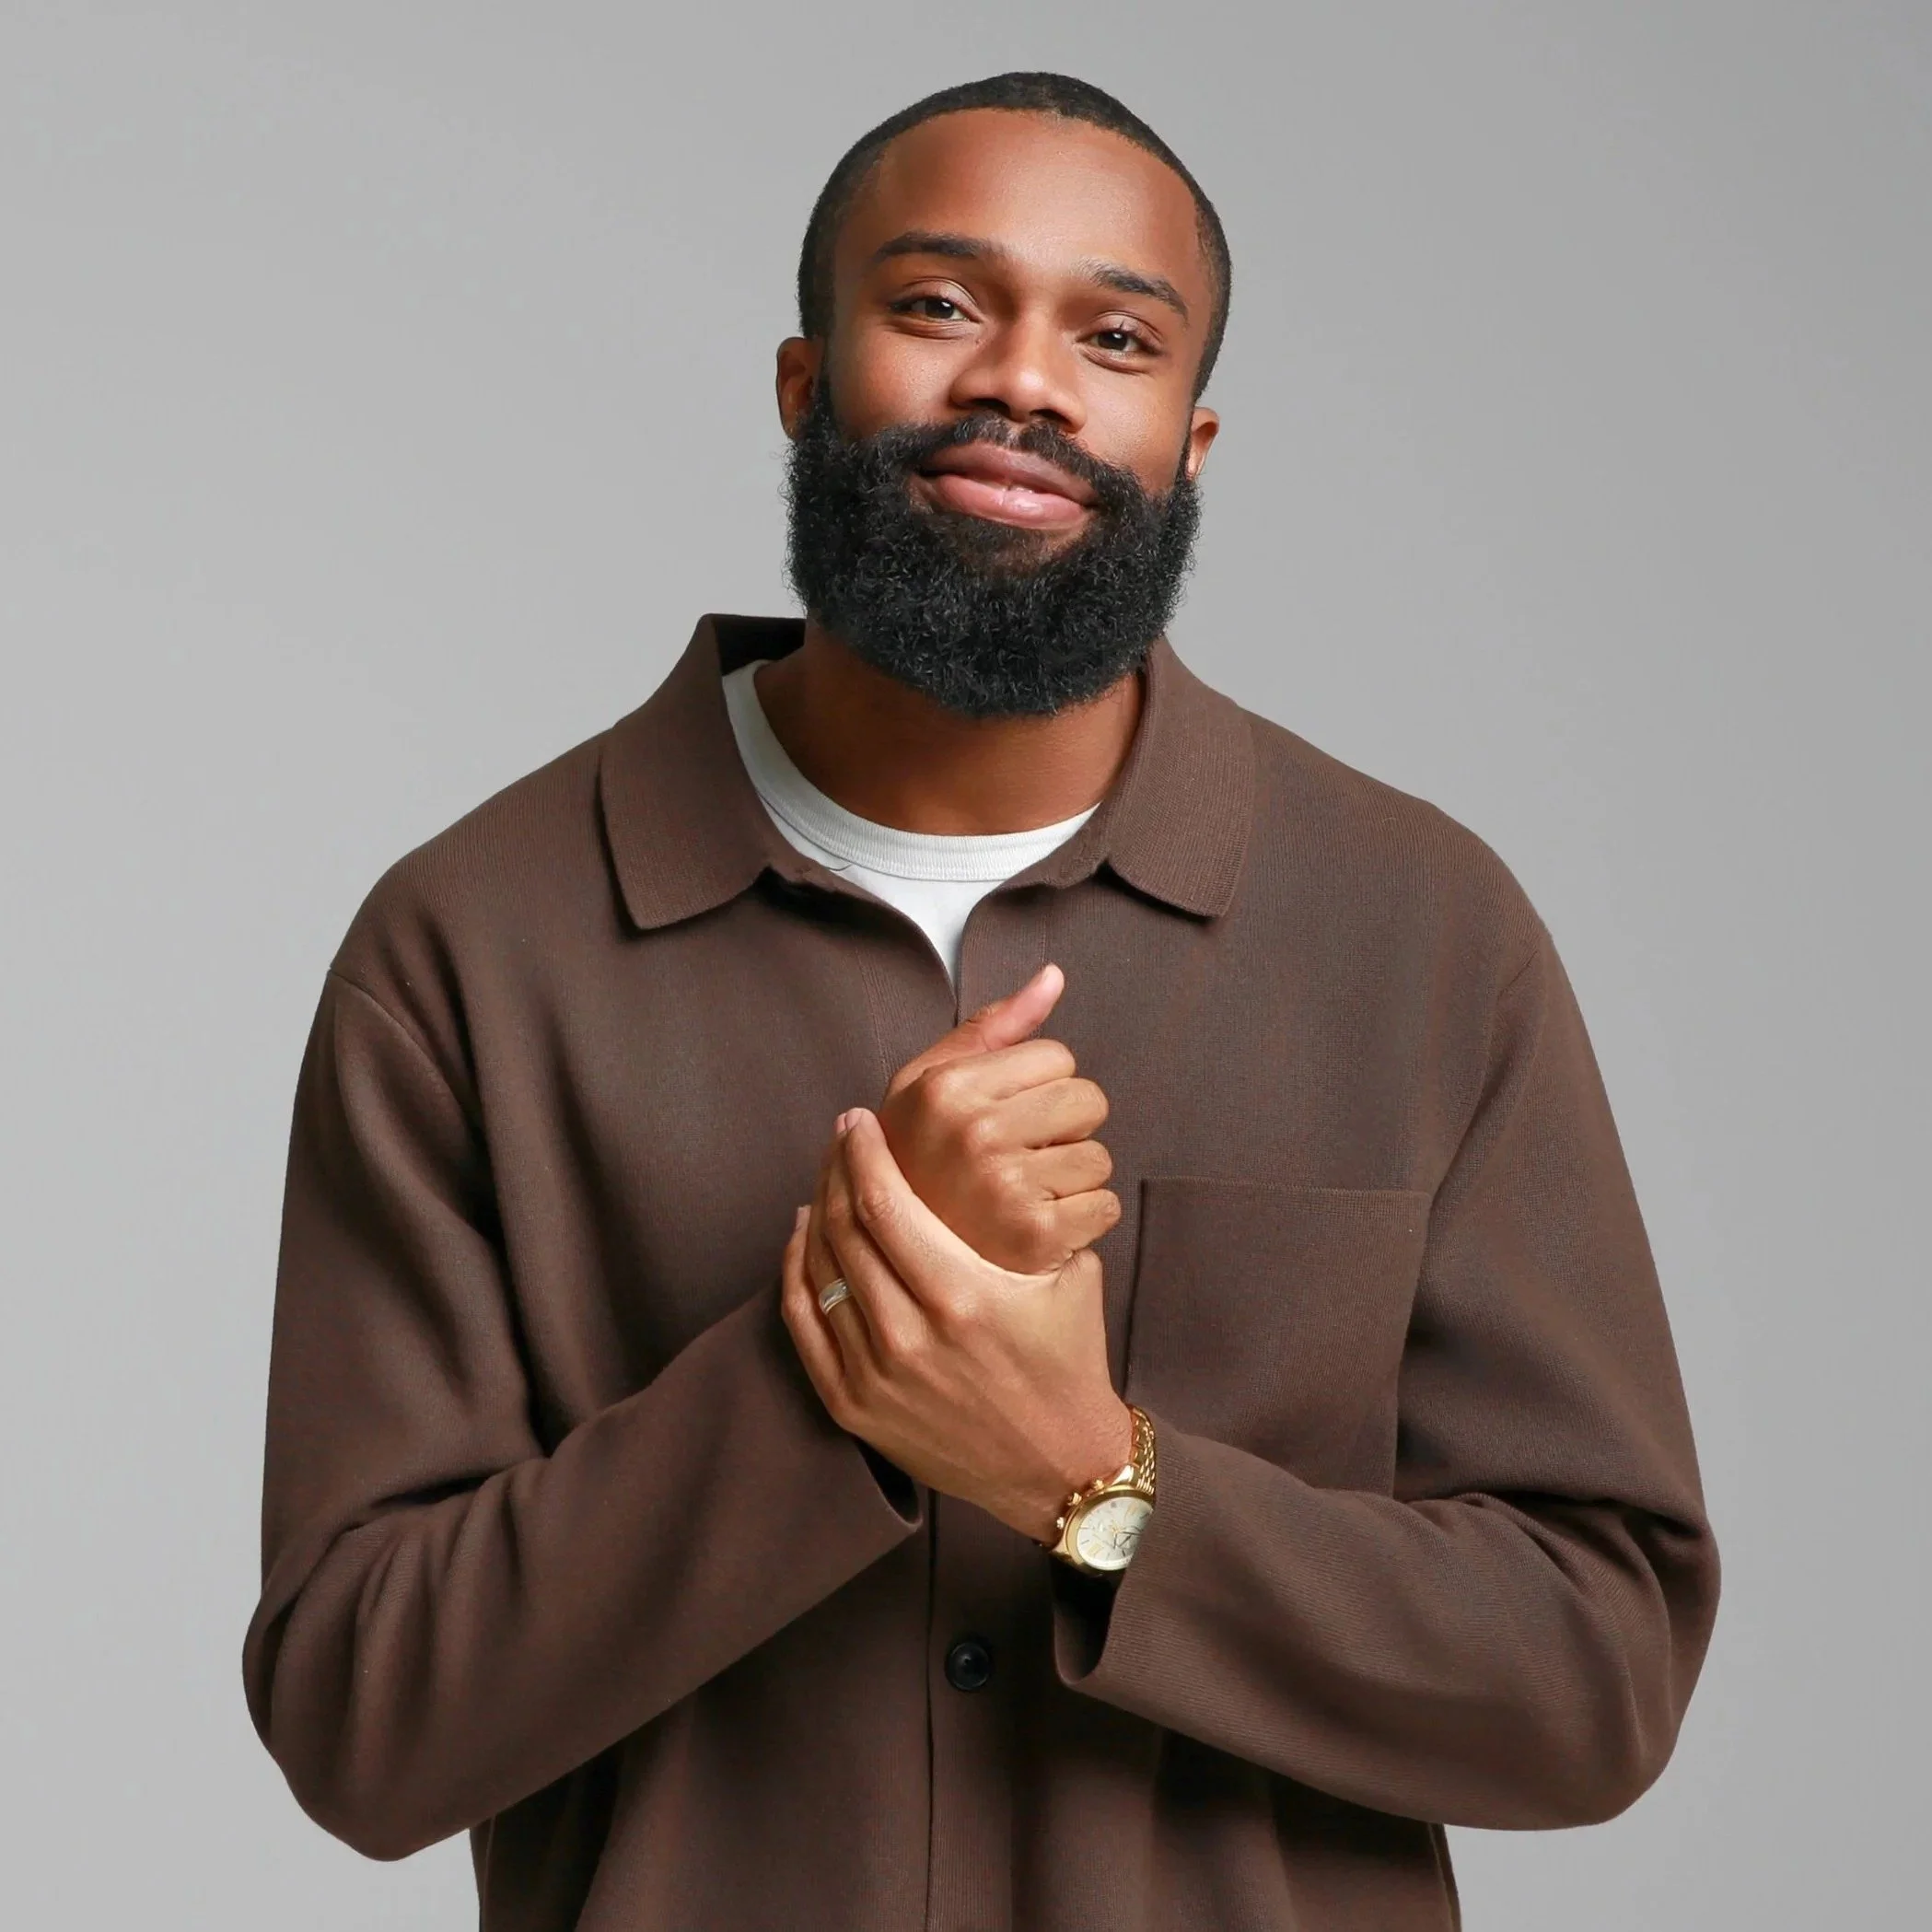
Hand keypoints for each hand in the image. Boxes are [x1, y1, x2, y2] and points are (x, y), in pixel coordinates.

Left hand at [781, 1107, 1132, 1542]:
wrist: (1058, 1467)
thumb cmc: (1068, 1361)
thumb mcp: (1071, 1276)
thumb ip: (1029, 1215)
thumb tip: (985, 1152)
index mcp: (962, 1296)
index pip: (885, 1204)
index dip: (863, 1153)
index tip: (858, 1120)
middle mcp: (908, 1335)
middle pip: (843, 1229)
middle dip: (835, 1170)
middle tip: (841, 1138)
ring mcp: (874, 1375)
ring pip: (817, 1270)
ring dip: (815, 1212)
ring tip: (826, 1178)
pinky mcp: (852, 1406)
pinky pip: (803, 1322)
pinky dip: (795, 1270)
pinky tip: (805, 1234)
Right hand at [878, 963, 1119, 1271]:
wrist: (896, 1259)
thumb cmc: (918, 1160)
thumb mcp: (930, 1083)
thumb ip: (994, 1026)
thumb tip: (1053, 977)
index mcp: (948, 1088)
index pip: (1057, 1056)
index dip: (1039, 1086)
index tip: (1006, 1118)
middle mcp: (975, 1132)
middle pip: (1087, 1100)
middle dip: (1065, 1127)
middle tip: (1022, 1157)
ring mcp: (1006, 1186)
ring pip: (1099, 1157)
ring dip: (1074, 1176)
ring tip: (1026, 1194)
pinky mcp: (1037, 1236)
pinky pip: (1105, 1206)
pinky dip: (1085, 1219)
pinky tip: (1042, 1226)